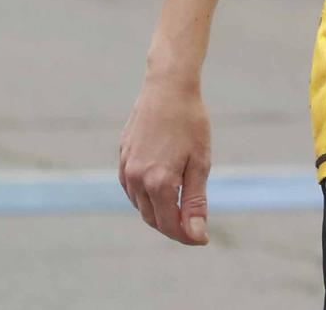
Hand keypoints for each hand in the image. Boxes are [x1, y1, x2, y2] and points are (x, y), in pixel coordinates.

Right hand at [118, 76, 211, 245]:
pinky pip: (131, 189)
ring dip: (158, 213)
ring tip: (180, 210)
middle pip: (152, 219)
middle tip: (194, 227)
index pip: (169, 225)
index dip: (187, 236)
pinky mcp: (122, 157)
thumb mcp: (200, 162)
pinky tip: (161, 191)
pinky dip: (146, 198)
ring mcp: (126, 168)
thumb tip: (196, 234)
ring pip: (140, 206)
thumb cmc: (190, 123)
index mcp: (158, 182)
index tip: (203, 238)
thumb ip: (195, 202)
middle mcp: (136, 179)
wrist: (168, 88)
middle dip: (173, 228)